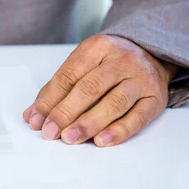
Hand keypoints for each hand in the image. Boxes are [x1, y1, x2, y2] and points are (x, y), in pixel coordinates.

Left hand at [23, 35, 177, 146]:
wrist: (153, 54)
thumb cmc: (110, 62)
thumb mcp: (84, 63)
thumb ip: (57, 88)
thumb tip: (33, 116)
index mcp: (97, 47)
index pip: (68, 75)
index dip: (50, 100)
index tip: (37, 120)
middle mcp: (121, 60)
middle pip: (89, 88)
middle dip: (66, 112)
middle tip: (50, 132)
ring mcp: (140, 79)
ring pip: (113, 103)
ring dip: (88, 123)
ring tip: (70, 138)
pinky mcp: (155, 99)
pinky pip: (137, 118)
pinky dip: (118, 131)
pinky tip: (101, 141)